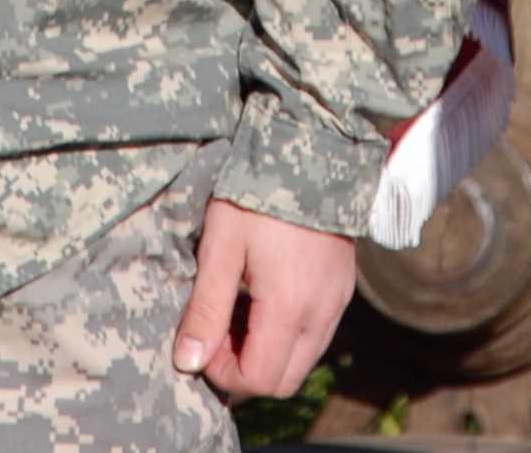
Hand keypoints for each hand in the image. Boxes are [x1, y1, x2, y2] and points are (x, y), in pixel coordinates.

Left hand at [171, 199, 354, 399]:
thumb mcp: (221, 246)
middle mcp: (322, 313)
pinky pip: (316, 334)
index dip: (223, 373)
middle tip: (216, 332)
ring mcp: (338, 302)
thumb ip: (205, 308)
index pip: (260, 379)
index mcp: (289, 306)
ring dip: (266, 352)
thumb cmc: (255, 195)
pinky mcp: (343, 288)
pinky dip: (287, 334)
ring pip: (302, 359)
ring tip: (237, 311)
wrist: (309, 149)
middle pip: (284, 381)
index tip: (200, 342)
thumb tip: (187, 363)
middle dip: (245, 369)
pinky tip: (262, 299)